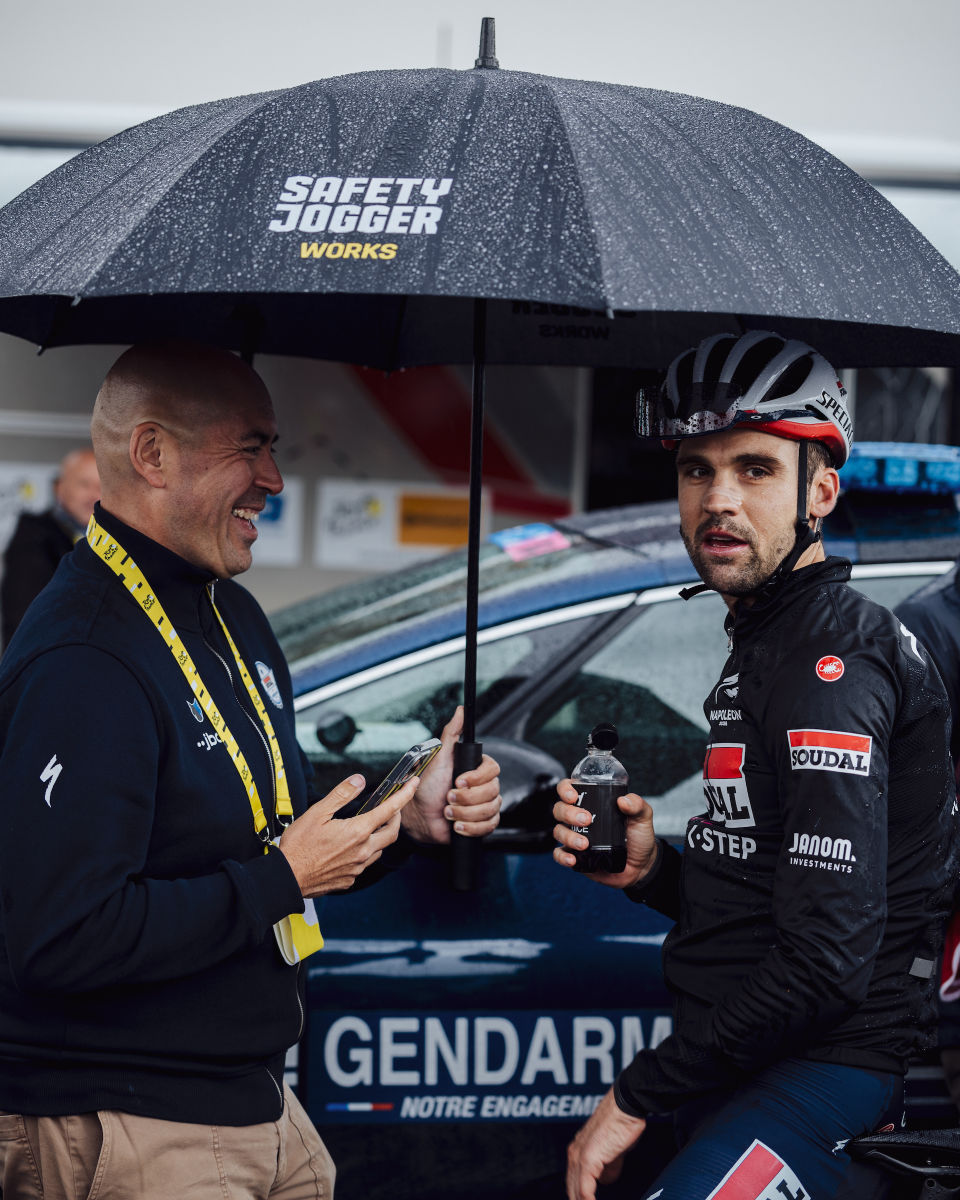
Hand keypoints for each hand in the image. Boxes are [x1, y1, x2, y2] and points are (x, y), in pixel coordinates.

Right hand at [279, 773, 417, 895]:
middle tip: (391, 808)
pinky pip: (365, 864)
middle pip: (392, 832)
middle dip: (396, 818)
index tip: (413, 784)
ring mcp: (357, 868)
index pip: (389, 810)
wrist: (287, 878)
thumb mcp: (317, 813)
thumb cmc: (298, 846)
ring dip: (380, 837)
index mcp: (357, 832)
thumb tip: (359, 780)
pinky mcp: (350, 879)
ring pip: (379, 850)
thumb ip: (341, 795)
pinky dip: (365, 852)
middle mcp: (362, 851)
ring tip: (369, 827)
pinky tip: (351, 848)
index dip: (404, 795)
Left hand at [401, 706, 501, 843]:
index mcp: (478, 768)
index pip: (493, 770)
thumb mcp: (440, 757)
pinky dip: (470, 828)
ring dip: (465, 813)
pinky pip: (488, 827)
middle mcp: (485, 786)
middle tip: (448, 797)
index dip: (476, 778)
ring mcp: (485, 805)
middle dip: (466, 798)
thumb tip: (461, 711)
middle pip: (492, 792)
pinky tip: (457, 825)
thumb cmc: (428, 785)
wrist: (420, 815)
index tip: (458, 781)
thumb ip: (452, 733)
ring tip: (448, 811)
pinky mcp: (483, 824)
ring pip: (490, 810)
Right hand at [552, 779, 657, 889]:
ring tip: (585, 844)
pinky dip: (562, 856)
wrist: (641, 866)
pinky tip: (573, 859)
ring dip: (568, 836)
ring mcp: (575, 837)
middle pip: (560, 809)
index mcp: (592, 803)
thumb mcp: (642, 817)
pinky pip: (559, 855)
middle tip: (586, 819)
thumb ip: (637, 805)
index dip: (565, 789)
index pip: (569, 789)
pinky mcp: (576, 856)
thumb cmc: (638, 837)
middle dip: (568, 813)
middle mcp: (578, 818)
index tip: (574, 796)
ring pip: (558, 831)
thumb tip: (623, 800)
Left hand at [566, 1089, 645, 1199]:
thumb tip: (606, 1179)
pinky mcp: (588, 1159)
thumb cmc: (622, 1122)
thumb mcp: (613, 1149)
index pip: (574, 1183)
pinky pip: (584, 1189)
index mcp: (578, 1150)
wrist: (625, 1105)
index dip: (580, 1197)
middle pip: (571, 1189)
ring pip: (575, 1190)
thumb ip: (608, 1165)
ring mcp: (579, 1156)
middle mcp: (575, 1153)